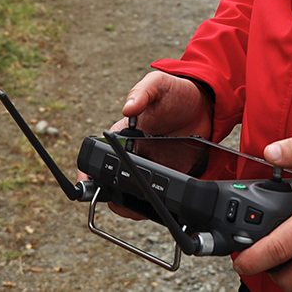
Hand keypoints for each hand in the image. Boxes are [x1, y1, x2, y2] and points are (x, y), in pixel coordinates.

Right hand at [78, 71, 213, 218]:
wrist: (206, 104)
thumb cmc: (176, 91)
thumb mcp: (158, 85)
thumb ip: (142, 91)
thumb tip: (128, 107)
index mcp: (124, 132)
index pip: (100, 154)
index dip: (90, 170)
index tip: (86, 182)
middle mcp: (133, 152)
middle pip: (113, 180)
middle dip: (111, 194)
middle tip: (119, 200)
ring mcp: (150, 166)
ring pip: (132, 192)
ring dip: (132, 202)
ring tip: (139, 206)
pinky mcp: (168, 174)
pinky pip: (157, 194)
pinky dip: (156, 202)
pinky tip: (161, 202)